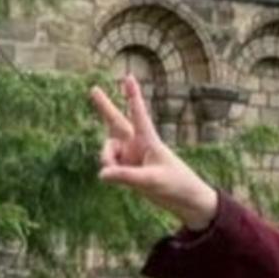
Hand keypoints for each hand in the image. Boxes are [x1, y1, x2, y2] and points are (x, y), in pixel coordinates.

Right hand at [89, 75, 217, 229]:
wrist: (185, 201)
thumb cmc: (176, 185)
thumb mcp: (151, 180)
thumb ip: (126, 176)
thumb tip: (101, 173)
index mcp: (149, 140)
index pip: (138, 114)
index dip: (133, 95)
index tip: (128, 76)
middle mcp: (138, 145)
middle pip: (116, 122)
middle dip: (105, 107)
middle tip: (93, 89)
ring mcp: (132, 157)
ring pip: (107, 150)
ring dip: (106, 159)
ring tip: (111, 172)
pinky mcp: (129, 170)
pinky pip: (110, 166)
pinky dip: (110, 172)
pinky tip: (113, 179)